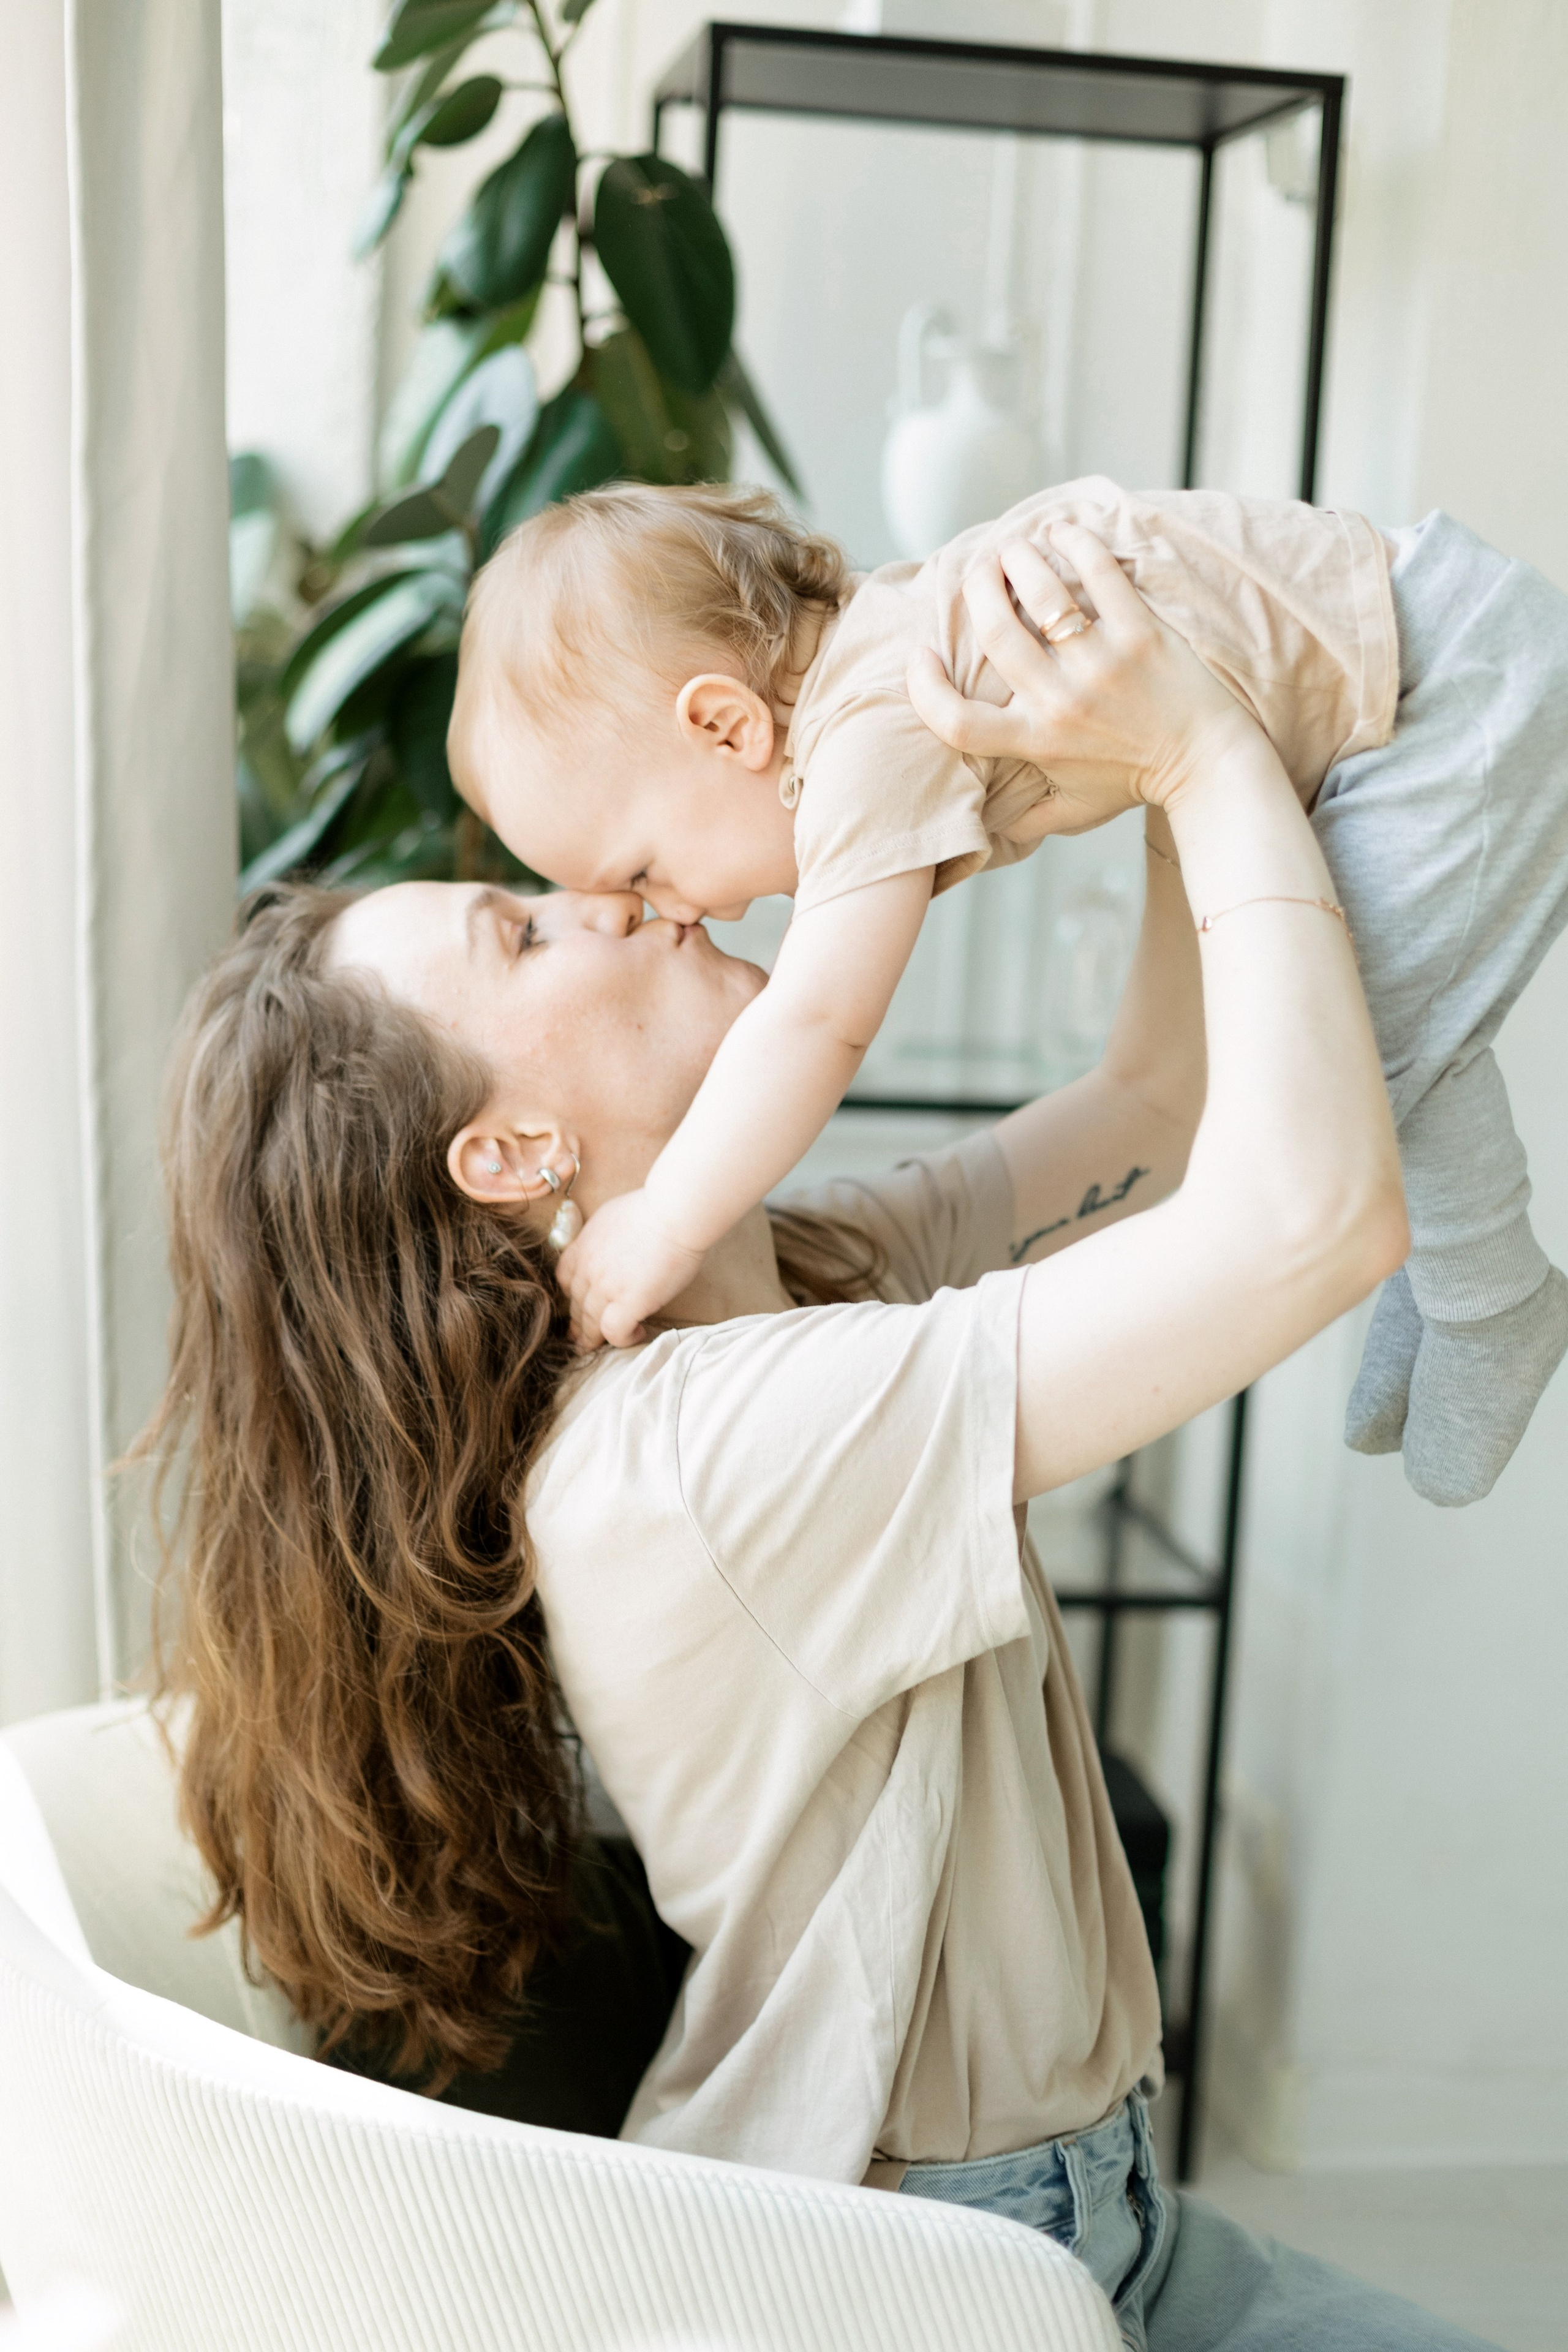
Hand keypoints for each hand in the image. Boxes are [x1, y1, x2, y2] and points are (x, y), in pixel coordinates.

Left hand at [556, 1187, 707, 1350]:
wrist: (674, 1211)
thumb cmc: (655, 1207)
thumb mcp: (613, 1216)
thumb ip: (604, 1237)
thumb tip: (612, 1248)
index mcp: (583, 1246)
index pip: (564, 1278)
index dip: (571, 1294)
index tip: (579, 1303)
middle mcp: (588, 1269)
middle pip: (575, 1304)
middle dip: (578, 1323)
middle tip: (582, 1338)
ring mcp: (605, 1288)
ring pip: (589, 1323)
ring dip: (594, 1338)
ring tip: (601, 1346)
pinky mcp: (628, 1303)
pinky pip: (614, 1333)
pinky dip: (622, 1339)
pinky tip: (637, 1333)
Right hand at [906, 523, 1255, 836]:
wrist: (1209, 764)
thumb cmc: (1137, 783)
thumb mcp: (1075, 811)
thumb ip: (1028, 818)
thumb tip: (988, 829)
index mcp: (1037, 742)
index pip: (958, 722)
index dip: (925, 689)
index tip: (920, 658)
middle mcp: (1062, 702)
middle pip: (995, 631)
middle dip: (976, 589)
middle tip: (978, 573)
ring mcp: (1103, 663)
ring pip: (1042, 592)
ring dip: (1017, 558)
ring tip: (1012, 549)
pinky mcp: (1141, 633)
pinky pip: (1100, 574)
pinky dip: (1075, 543)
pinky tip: (1062, 532)